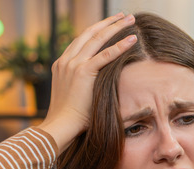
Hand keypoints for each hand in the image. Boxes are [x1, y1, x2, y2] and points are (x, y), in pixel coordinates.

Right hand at [38, 13, 137, 151]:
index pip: (82, 40)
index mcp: (62, 64)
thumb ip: (85, 86)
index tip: (110, 25)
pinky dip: (120, 45)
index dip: (97, 30)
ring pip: (98, 38)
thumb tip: (101, 88)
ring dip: (116, 27)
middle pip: (89, 33)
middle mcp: (66, 60)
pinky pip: (105, 55)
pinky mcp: (83, 72)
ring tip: (130, 20)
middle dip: (108, 22)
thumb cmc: (71, 118)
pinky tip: (132, 39)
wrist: (61, 125)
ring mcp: (73, 64)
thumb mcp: (76, 96)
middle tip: (123, 16)